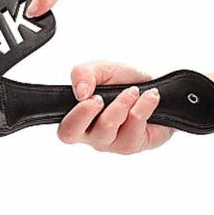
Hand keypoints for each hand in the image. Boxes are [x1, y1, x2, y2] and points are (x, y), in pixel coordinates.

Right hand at [57, 61, 173, 153]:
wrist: (149, 86)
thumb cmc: (118, 80)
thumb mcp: (99, 69)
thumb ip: (82, 74)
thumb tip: (80, 92)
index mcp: (76, 118)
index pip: (64, 130)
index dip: (76, 116)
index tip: (93, 97)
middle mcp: (90, 134)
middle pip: (80, 135)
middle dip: (89, 110)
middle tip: (105, 97)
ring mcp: (111, 143)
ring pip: (107, 129)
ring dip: (121, 105)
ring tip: (133, 91)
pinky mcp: (133, 145)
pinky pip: (134, 130)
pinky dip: (143, 108)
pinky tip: (149, 97)